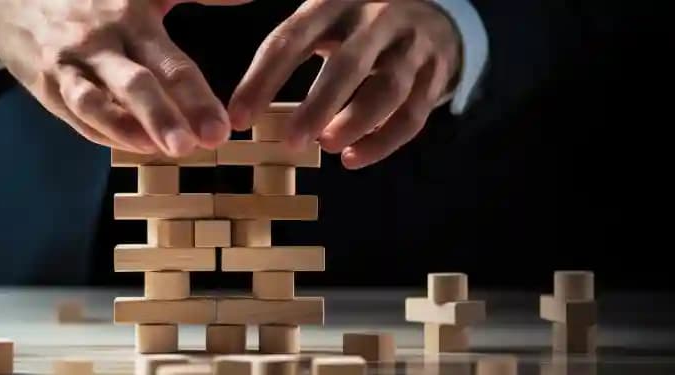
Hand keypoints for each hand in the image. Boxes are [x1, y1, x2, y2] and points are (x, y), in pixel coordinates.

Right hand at [0, 0, 240, 155]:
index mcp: (130, 16)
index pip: (169, 62)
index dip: (197, 97)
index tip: (222, 128)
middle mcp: (101, 42)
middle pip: (136, 84)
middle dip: (166, 116)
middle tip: (198, 144)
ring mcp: (70, 66)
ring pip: (97, 104)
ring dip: (128, 131)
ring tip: (160, 150)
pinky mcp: (48, 86)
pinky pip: (76, 116)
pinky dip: (103, 133)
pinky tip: (132, 147)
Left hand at [228, 0, 460, 168]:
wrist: (432, 14)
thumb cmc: (355, 25)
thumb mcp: (322, 19)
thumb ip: (287, 48)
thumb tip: (237, 108)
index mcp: (333, 1)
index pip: (291, 39)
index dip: (262, 80)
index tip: (239, 119)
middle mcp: (377, 16)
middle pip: (348, 63)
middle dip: (318, 106)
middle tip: (291, 142)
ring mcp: (412, 44)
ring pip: (388, 88)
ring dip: (356, 122)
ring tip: (328, 147)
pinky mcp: (437, 73)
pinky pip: (413, 114)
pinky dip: (384, 141)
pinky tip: (354, 159)